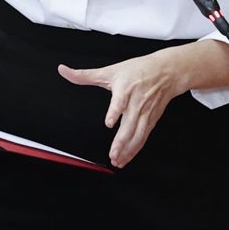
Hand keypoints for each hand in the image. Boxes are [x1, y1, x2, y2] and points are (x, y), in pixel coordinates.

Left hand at [57, 50, 185, 167]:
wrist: (166, 72)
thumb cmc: (137, 70)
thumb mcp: (109, 70)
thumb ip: (85, 75)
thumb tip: (63, 70)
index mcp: (125, 89)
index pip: (120, 101)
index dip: (115, 111)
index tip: (109, 122)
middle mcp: (137, 103)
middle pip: (130, 124)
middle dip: (122, 141)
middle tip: (112, 153)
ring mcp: (145, 113)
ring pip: (138, 134)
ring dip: (128, 149)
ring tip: (117, 159)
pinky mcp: (151, 120)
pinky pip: (143, 137)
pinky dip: (135, 149)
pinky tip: (126, 158)